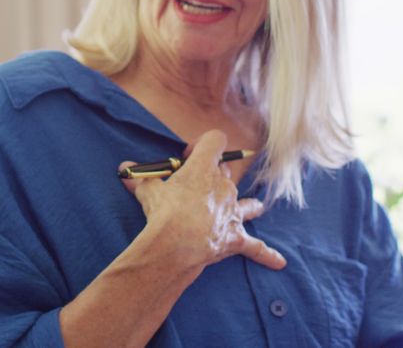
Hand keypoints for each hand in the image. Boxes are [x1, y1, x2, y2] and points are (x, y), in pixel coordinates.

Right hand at [118, 130, 286, 271]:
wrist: (176, 243)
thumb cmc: (162, 213)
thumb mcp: (146, 191)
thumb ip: (139, 179)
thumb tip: (123, 170)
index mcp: (204, 167)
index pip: (215, 140)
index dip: (202, 145)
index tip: (186, 157)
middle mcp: (224, 185)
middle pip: (225, 172)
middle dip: (213, 178)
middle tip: (193, 190)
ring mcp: (233, 211)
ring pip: (247, 203)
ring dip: (246, 205)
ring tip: (252, 208)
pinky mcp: (236, 236)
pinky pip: (255, 246)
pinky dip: (266, 254)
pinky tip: (279, 262)